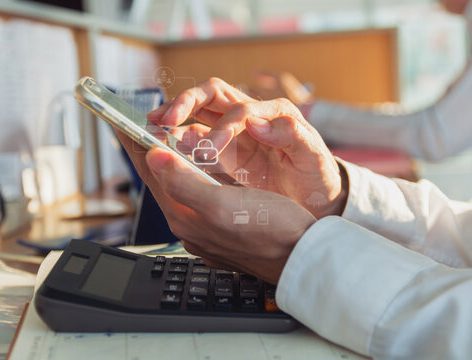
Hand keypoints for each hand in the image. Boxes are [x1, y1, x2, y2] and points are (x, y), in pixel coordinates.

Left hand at [117, 132, 315, 283]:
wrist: (300, 257)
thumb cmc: (271, 232)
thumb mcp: (224, 205)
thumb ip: (185, 183)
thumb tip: (153, 157)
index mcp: (186, 215)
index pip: (152, 172)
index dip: (136, 143)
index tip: (121, 120)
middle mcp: (191, 222)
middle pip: (162, 180)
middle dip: (150, 151)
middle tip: (141, 126)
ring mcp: (206, 226)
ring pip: (180, 186)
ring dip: (170, 162)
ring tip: (163, 141)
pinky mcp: (223, 226)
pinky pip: (199, 194)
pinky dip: (192, 175)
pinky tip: (198, 168)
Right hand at [148, 77, 346, 218]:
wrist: (318, 202)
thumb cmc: (317, 178)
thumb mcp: (313, 157)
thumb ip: (291, 136)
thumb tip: (257, 122)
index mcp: (274, 114)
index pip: (239, 108)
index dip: (222, 127)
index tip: (211, 149)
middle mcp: (252, 120)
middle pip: (212, 96)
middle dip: (185, 103)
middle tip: (164, 119)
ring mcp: (237, 136)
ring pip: (199, 115)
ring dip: (175, 117)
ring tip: (153, 127)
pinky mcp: (226, 154)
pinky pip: (197, 140)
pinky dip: (179, 141)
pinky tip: (165, 148)